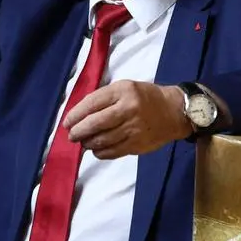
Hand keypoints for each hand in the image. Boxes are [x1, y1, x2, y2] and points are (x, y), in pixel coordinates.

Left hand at [64, 81, 190, 158]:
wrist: (174, 112)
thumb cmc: (145, 97)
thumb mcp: (125, 87)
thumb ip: (104, 98)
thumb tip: (79, 114)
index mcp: (123, 91)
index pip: (92, 103)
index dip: (76, 115)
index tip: (66, 122)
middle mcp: (128, 109)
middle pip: (95, 124)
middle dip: (78, 131)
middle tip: (72, 135)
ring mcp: (134, 129)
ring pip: (102, 140)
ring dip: (88, 143)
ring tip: (83, 142)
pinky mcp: (137, 144)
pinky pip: (113, 152)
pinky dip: (100, 152)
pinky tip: (96, 150)